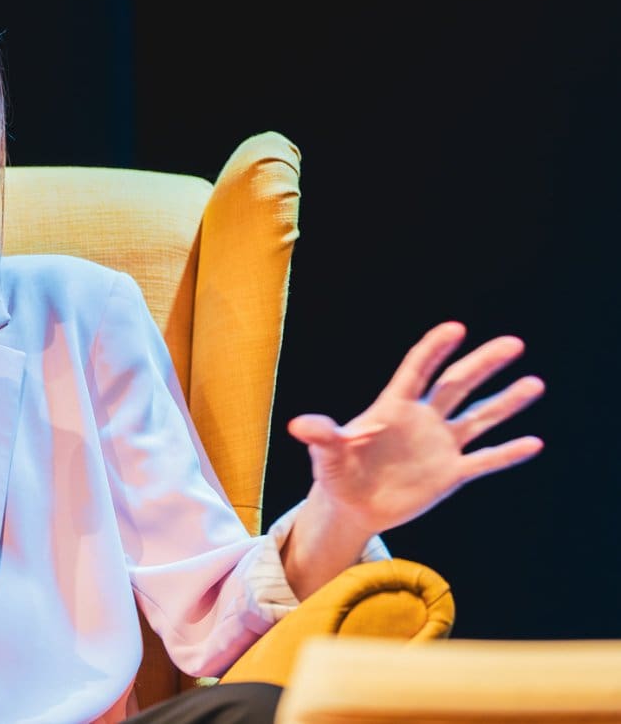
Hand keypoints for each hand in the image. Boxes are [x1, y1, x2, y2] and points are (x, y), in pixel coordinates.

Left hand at [287, 321, 544, 538]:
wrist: (352, 505)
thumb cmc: (336, 471)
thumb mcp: (326, 453)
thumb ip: (321, 436)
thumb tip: (298, 425)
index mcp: (393, 407)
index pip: (417, 370)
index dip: (434, 349)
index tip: (455, 328)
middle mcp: (422, 419)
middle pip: (456, 384)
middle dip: (483, 364)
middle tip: (513, 344)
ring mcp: (439, 445)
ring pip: (478, 417)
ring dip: (506, 403)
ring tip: (535, 384)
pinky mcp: (450, 473)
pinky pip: (484, 460)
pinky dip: (507, 453)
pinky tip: (533, 442)